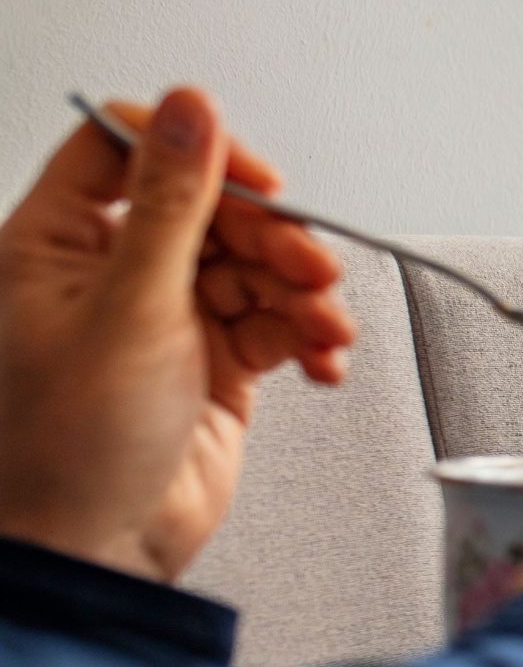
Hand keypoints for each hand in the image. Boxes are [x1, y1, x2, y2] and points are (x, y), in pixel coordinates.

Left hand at [0, 88, 354, 580]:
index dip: (197, 154)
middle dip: (270, 237)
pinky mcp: (212, 367)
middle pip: (209, 211)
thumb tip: (191, 112)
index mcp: (56, 245)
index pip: (122, 152)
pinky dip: (306, 337)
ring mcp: (163, 321)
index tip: (257, 181)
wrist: (95, 554)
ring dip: (299, 292)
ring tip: (322, 326)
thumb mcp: (129, 309)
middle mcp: (108, 275)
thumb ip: (170, 205)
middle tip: (306, 270)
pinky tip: (320, 358)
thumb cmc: (70, 450)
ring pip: (251, 267)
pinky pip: (273, 325)